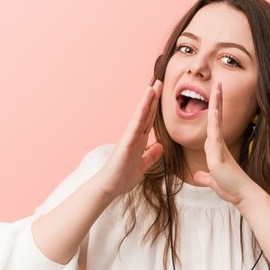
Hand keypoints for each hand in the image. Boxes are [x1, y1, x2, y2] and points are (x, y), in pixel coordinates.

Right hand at [92, 80, 163, 198]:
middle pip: (145, 114)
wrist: (109, 188)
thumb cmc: (122, 177)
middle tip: (159, 81)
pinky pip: (135, 126)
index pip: (149, 120)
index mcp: (139, 141)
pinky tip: (145, 103)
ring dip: (147, 101)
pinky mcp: (126, 143)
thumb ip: (150, 156)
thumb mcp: (143, 167)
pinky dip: (141, 113)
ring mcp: (129, 138)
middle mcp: (134, 136)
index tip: (161, 93)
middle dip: (153, 98)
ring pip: (140, 116)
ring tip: (153, 86)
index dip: (155, 107)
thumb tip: (160, 146)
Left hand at [192, 82, 255, 204]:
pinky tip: (215, 109)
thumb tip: (199, 175)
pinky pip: (215, 135)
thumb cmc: (230, 187)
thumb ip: (205, 176)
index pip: (212, 124)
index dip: (213, 110)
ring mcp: (219, 148)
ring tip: (217, 87)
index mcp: (215, 148)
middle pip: (216, 117)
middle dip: (217, 100)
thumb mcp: (212, 180)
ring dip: (217, 103)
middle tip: (218, 84)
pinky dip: (215, 121)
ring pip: (215, 121)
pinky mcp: (219, 155)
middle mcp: (218, 144)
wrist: (242, 196)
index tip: (214, 96)